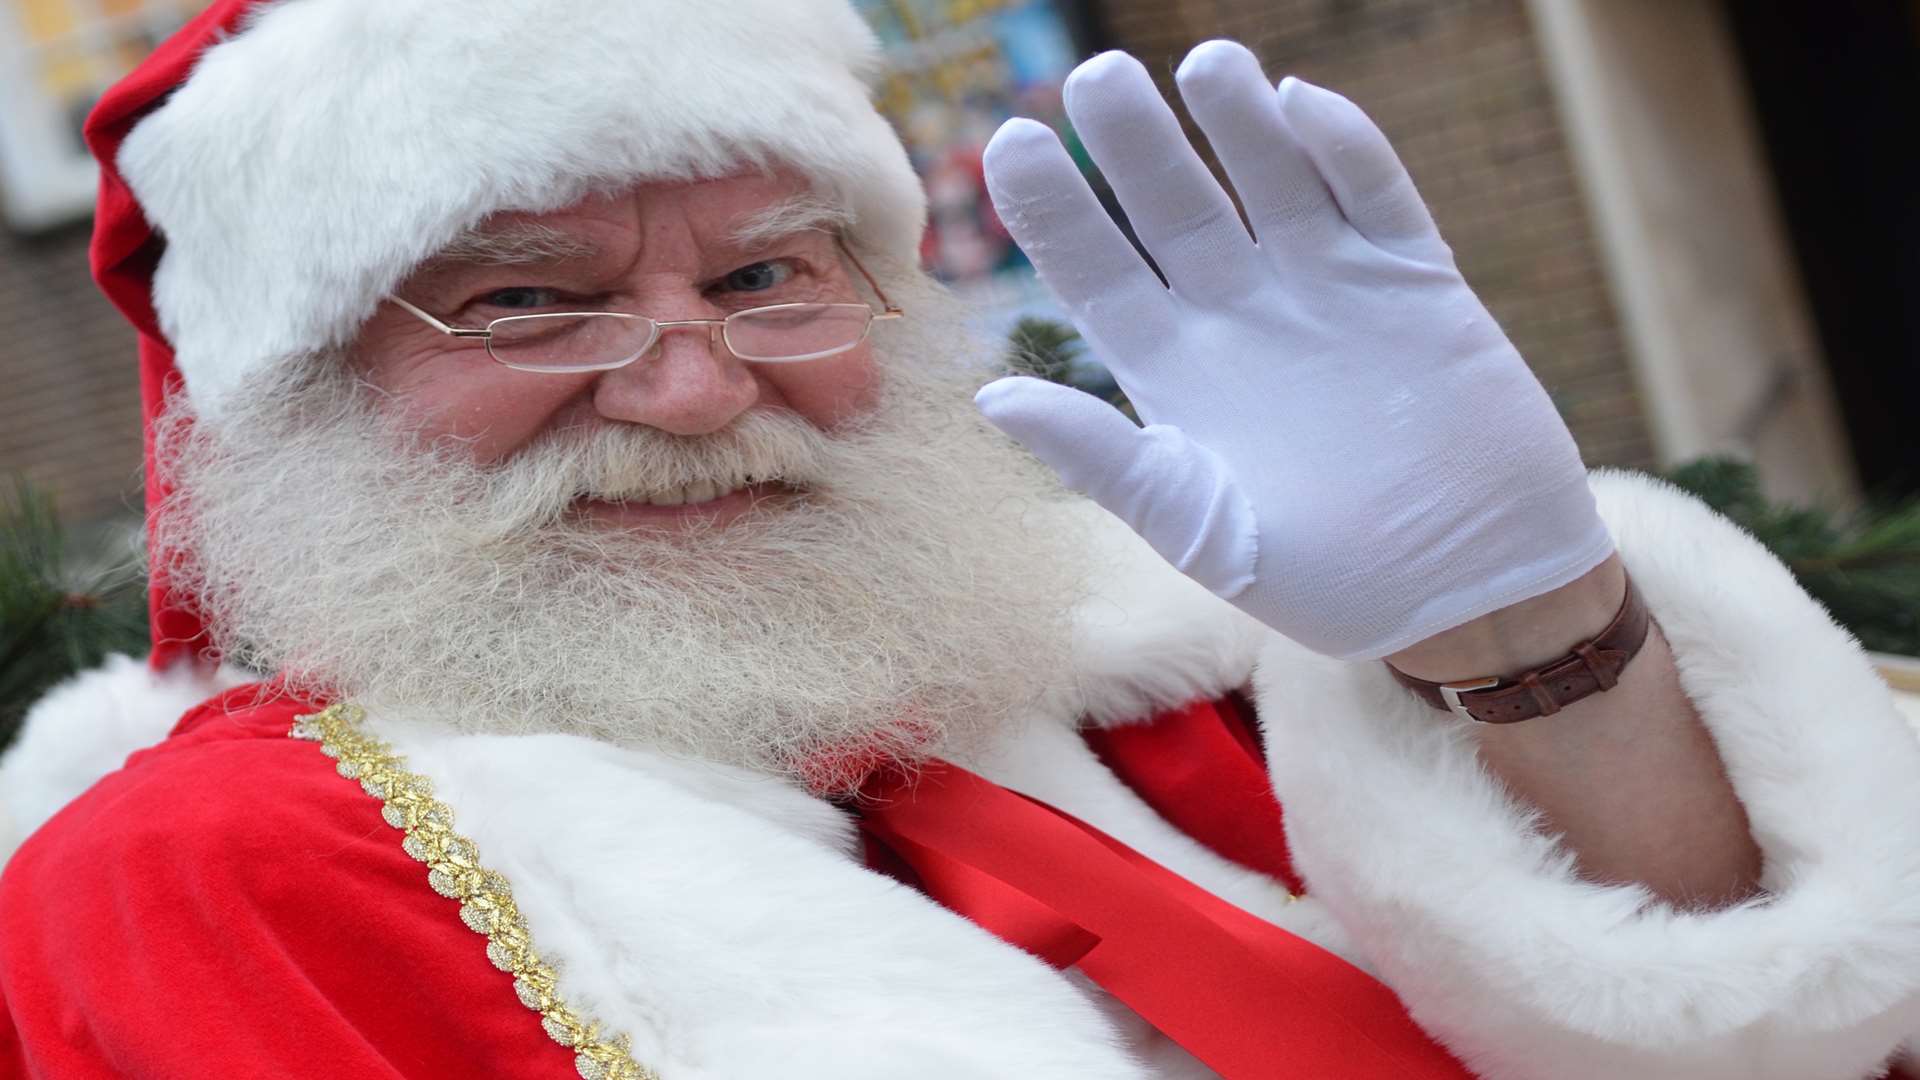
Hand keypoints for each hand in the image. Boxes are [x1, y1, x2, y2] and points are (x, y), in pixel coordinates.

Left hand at [976, 41, 1613, 659]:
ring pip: (1270, 179)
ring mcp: (1328, 291)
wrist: (1473, 597)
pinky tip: (1301, 106)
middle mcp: (1240, 316)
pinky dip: (1344, 150)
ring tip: (1203, 63)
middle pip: (1173, 206)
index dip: (1054, 209)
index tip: (1011, 142)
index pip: (1096, 271)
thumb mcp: (1199, 528)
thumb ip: (1103, 457)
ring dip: (1237, 121)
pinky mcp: (1415, 283)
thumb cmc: (1328, 584)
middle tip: (1098, 79)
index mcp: (1175, 373)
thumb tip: (991, 396)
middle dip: (1135, 143)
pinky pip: (1375, 196)